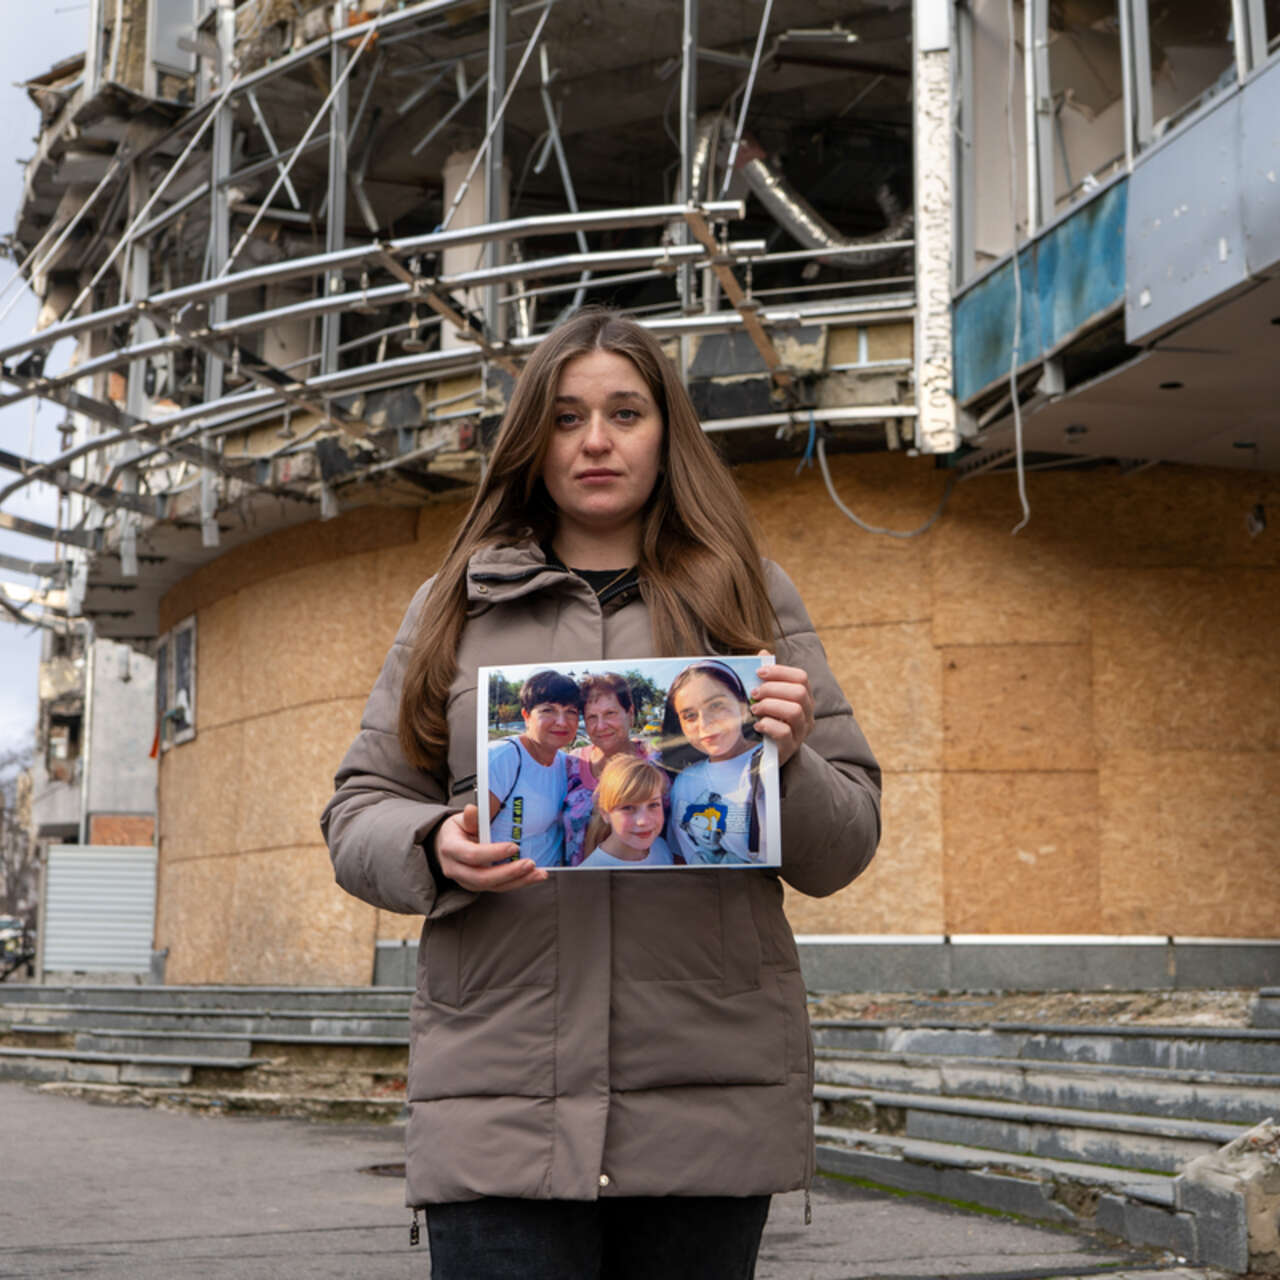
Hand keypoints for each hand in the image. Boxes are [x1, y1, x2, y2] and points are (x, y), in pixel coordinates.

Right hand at [432, 804, 548, 892]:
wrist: (447, 845)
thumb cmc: (458, 830)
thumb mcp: (460, 819)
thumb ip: (471, 818)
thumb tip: (473, 809)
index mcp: (451, 849)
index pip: (472, 855)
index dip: (493, 853)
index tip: (514, 847)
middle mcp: (456, 870)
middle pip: (482, 877)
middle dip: (509, 872)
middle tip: (530, 863)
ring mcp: (467, 881)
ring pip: (493, 887)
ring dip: (518, 881)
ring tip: (538, 873)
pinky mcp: (478, 886)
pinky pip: (499, 888)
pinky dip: (518, 883)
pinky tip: (534, 876)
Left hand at [749, 651, 814, 766]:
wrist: (764, 753)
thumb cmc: (766, 720)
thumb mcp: (767, 698)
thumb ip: (766, 677)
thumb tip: (763, 652)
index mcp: (804, 698)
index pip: (801, 677)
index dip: (780, 672)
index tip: (759, 673)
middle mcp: (808, 714)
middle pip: (799, 692)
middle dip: (772, 689)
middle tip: (754, 694)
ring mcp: (801, 732)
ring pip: (794, 711)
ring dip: (769, 706)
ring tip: (754, 709)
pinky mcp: (791, 748)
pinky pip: (784, 732)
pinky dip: (768, 725)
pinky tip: (757, 725)